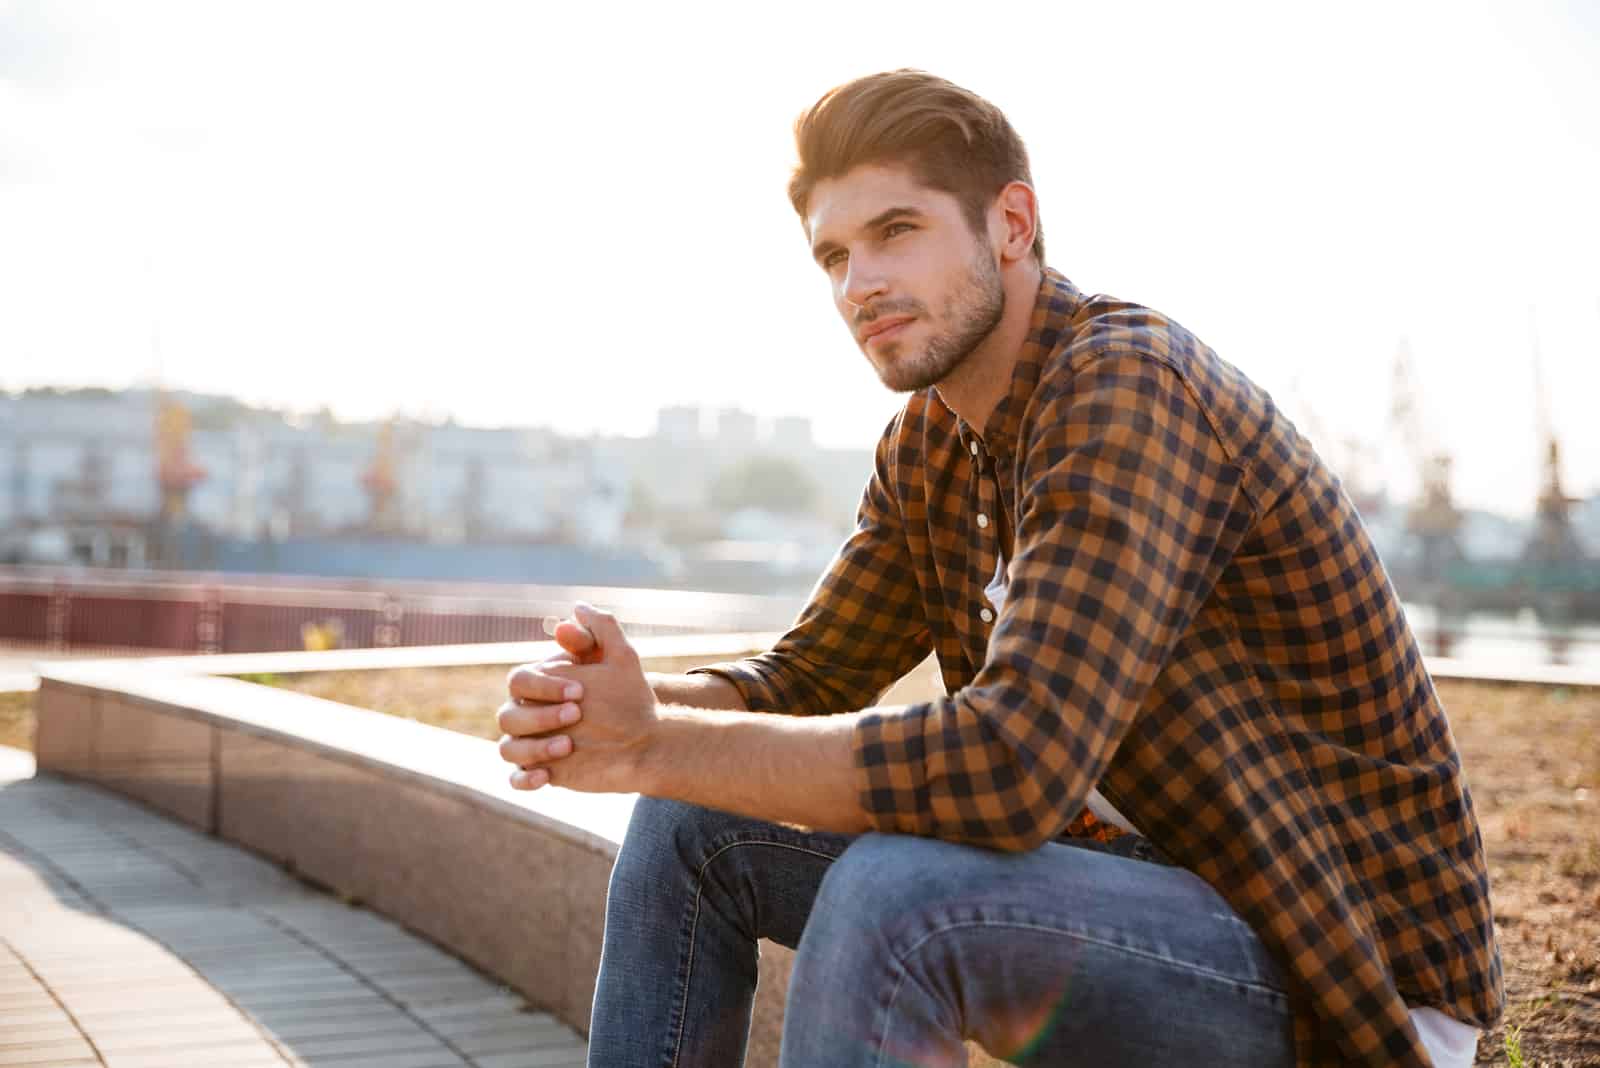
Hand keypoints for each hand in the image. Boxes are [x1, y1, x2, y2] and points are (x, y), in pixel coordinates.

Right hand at [499, 604, 658, 792]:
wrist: (647, 739)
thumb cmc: (630, 696)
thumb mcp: (621, 659)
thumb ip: (601, 629)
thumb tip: (576, 609)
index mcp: (540, 685)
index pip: (519, 681)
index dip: (544, 686)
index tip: (580, 691)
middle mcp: (529, 713)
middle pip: (507, 715)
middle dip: (540, 715)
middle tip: (577, 714)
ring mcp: (533, 744)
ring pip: (508, 748)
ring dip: (533, 747)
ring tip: (568, 746)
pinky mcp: (543, 771)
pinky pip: (516, 779)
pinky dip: (524, 779)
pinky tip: (546, 776)